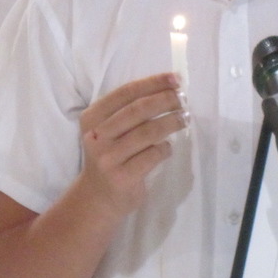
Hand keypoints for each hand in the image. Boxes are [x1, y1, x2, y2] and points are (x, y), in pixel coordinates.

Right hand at [75, 73, 187, 216]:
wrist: (96, 198)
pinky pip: (152, 156)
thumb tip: (167, 89)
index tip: (175, 79)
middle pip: (138, 110)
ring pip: (148, 132)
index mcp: (92, 117)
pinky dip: (165, 149)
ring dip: (171, 122)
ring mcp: (108, 158)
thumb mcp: (107, 131)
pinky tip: (168, 148)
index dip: (152, 83)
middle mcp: (96, 136)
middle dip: (165, 100)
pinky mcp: (122, 177)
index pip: (125, 93)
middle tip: (183, 98)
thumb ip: (127, 112)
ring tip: (185, 118)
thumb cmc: (109, 157)